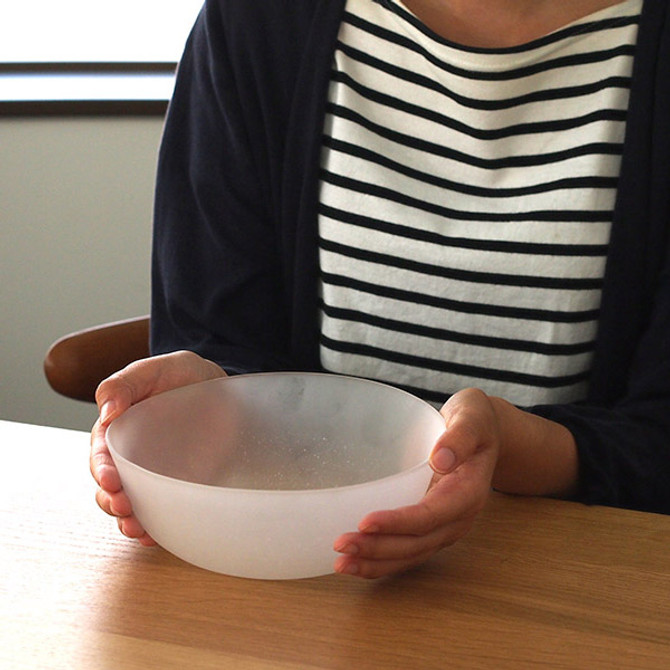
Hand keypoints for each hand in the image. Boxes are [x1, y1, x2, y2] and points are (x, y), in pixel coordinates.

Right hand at [90, 350, 225, 543]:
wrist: (221, 386)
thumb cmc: (181, 374)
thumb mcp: (153, 369)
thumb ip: (124, 384)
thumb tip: (106, 413)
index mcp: (118, 430)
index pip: (101, 455)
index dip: (101, 470)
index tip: (110, 481)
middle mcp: (132, 456)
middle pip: (110, 487)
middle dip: (112, 501)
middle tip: (124, 507)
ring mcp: (155, 473)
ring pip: (133, 504)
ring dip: (129, 520)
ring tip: (137, 529)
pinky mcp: (179, 483)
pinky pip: (163, 509)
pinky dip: (156, 526)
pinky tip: (156, 535)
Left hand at [333, 388, 499, 578]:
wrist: (485, 434)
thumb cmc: (476, 422)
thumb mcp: (472, 418)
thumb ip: (460, 437)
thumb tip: (440, 459)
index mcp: (468, 493)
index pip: (430, 516)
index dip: (398, 523)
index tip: (365, 522)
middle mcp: (458, 518)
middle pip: (416, 543)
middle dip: (378, 549)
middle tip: (341, 546)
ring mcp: (446, 528)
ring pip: (411, 555)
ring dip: (376, 562)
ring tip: (341, 564)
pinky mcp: (433, 529)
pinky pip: (408, 552)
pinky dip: (382, 561)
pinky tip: (356, 562)